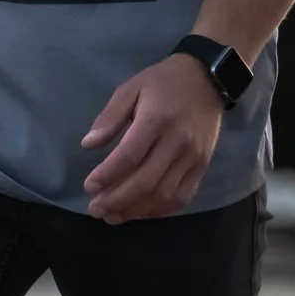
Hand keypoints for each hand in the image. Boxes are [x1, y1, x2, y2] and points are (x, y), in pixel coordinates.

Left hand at [81, 55, 226, 224]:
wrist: (207, 79)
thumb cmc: (163, 82)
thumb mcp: (131, 88)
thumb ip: (109, 117)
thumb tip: (88, 145)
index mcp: (156, 119)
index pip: (130, 155)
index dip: (108, 175)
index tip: (89, 186)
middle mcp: (177, 142)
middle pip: (146, 181)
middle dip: (117, 200)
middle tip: (95, 208)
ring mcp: (193, 157)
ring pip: (164, 195)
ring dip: (136, 210)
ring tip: (112, 215)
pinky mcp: (202, 167)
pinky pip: (182, 197)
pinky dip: (160, 210)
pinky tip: (140, 212)